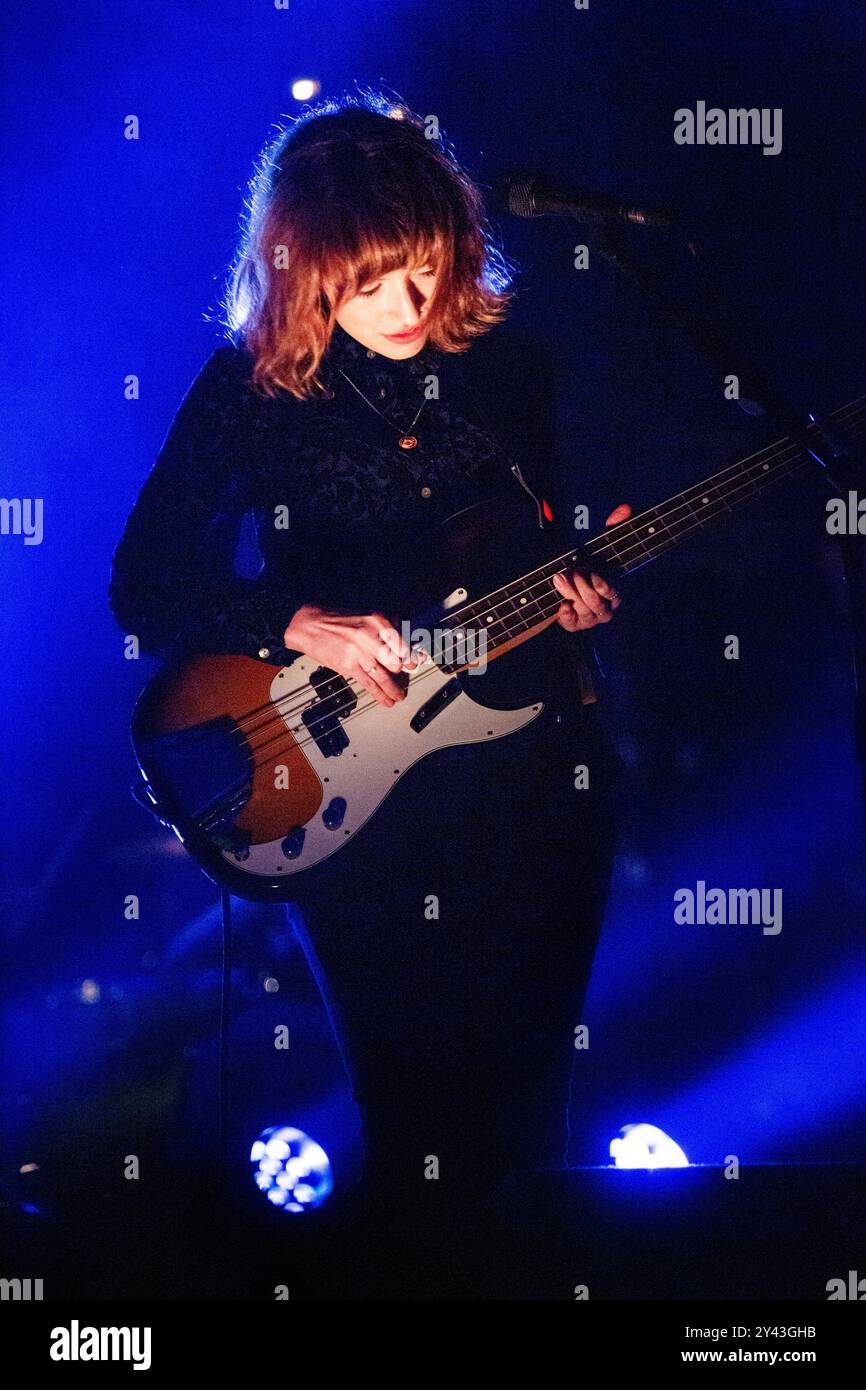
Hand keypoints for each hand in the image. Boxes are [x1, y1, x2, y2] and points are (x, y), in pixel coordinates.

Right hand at [284, 605, 420, 707]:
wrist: (310, 626)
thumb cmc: (337, 621)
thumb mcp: (366, 616)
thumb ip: (386, 627)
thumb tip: (405, 642)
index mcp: (378, 621)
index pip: (403, 643)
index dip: (410, 657)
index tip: (414, 663)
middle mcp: (370, 636)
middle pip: (396, 662)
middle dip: (400, 672)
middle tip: (403, 677)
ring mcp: (359, 653)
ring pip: (385, 677)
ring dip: (395, 690)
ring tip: (400, 695)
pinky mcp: (349, 666)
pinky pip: (370, 684)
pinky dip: (380, 695)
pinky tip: (386, 700)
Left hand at [552, 503, 630, 631]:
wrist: (566, 588)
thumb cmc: (586, 567)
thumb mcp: (597, 548)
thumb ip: (612, 528)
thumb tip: (625, 508)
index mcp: (614, 592)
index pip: (611, 591)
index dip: (599, 583)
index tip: (585, 570)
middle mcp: (605, 608)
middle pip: (596, 604)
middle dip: (581, 588)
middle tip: (569, 573)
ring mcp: (590, 619)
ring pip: (584, 612)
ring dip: (570, 594)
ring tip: (558, 579)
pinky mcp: (574, 624)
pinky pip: (570, 622)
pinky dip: (564, 614)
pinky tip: (559, 604)